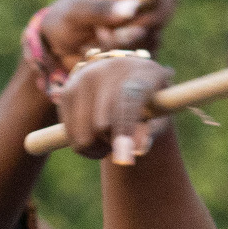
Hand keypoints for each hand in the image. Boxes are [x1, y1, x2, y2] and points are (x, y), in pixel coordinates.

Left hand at [37, 0, 178, 71]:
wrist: (56, 49)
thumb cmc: (65, 21)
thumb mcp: (76, 11)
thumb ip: (102, 9)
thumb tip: (133, 8)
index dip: (155, 11)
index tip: (130, 23)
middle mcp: (141, 13)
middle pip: (156, 25)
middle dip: (128, 35)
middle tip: (100, 33)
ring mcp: (142, 37)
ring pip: (148, 47)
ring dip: (119, 50)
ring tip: (94, 44)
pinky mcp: (137, 58)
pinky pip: (138, 64)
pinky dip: (117, 63)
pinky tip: (99, 57)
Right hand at [55, 54, 175, 164]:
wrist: (128, 78)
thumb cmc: (151, 104)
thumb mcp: (160, 116)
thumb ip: (151, 131)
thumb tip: (138, 149)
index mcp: (140, 72)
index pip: (128, 100)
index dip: (125, 129)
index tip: (124, 159)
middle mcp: (108, 68)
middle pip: (101, 123)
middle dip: (112, 143)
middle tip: (125, 144)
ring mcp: (84, 77)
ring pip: (82, 133)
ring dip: (96, 147)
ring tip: (110, 139)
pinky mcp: (67, 91)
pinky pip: (70, 133)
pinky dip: (83, 146)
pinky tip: (95, 135)